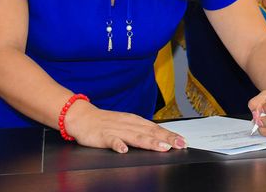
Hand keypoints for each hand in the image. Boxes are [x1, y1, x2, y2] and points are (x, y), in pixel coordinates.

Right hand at [63, 101, 186, 152]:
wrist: (82, 116)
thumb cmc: (106, 122)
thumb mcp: (126, 124)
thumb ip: (141, 131)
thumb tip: (160, 139)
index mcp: (135, 121)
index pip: (156, 128)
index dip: (170, 135)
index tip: (182, 141)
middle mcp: (128, 124)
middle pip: (150, 132)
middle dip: (166, 139)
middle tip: (179, 145)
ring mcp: (116, 130)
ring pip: (135, 136)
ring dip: (150, 142)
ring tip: (162, 148)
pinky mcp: (102, 136)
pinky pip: (111, 140)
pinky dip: (118, 144)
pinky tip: (124, 150)